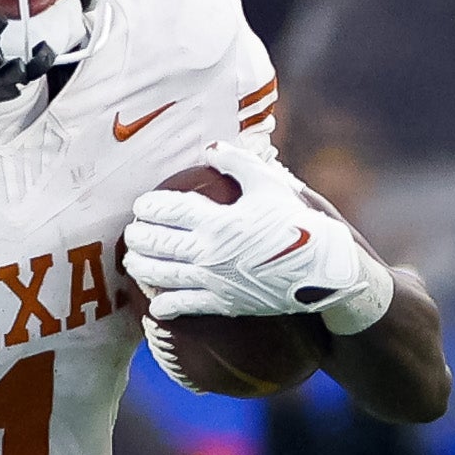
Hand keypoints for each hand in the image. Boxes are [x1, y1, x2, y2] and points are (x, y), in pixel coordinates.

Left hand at [122, 141, 395, 333]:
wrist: (322, 268)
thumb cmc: (297, 222)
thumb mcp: (270, 184)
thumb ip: (237, 162)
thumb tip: (211, 148)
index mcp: (218, 220)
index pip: (169, 210)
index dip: (149, 206)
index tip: (141, 205)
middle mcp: (209, 252)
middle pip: (159, 243)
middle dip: (139, 236)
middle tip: (131, 232)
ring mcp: (214, 281)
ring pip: (163, 275)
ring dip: (142, 267)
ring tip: (132, 261)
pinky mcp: (223, 304)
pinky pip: (185, 306)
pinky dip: (164, 305)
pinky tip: (154, 305)